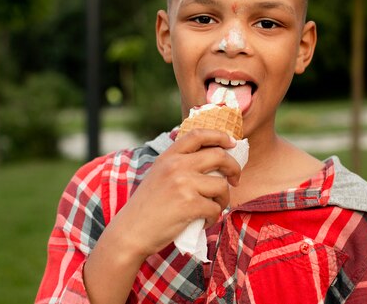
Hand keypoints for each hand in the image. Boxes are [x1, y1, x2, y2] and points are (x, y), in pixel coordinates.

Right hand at [99, 129, 240, 258]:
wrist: (131, 232)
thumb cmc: (148, 207)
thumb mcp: (158, 175)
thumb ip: (180, 164)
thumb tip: (214, 159)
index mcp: (168, 156)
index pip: (197, 134)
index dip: (219, 135)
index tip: (231, 143)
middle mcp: (176, 165)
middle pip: (219, 156)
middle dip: (234, 168)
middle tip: (235, 180)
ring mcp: (183, 184)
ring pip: (221, 185)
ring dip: (223, 199)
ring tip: (213, 208)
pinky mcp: (189, 204)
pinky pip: (215, 208)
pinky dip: (213, 217)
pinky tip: (203, 222)